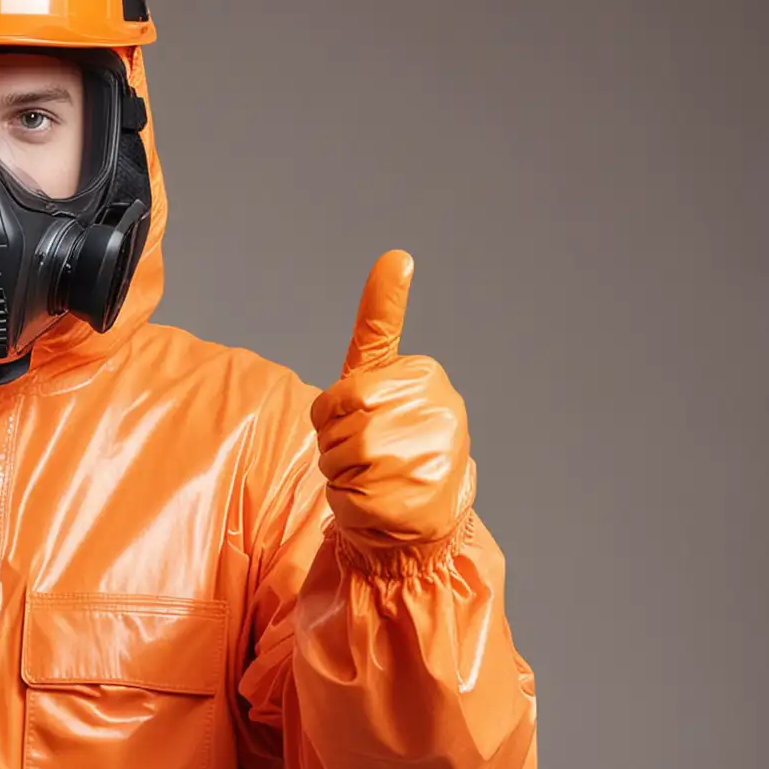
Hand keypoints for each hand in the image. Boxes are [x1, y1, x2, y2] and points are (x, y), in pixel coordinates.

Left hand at [310, 250, 473, 549]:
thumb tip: (397, 255)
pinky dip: (347, 504)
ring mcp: (425, 458)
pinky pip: (344, 497)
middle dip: (335, 442)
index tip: (363, 418)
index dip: (335, 412)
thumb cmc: (391, 431)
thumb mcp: (380, 370)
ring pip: (338, 460)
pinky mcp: (410, 502)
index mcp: (425, 377)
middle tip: (366, 453)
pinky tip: (377, 502)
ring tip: (374, 476)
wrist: (424, 513)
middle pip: (336, 426)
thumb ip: (381, 317)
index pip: (343, 395)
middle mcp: (433, 413)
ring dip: (340, 473)